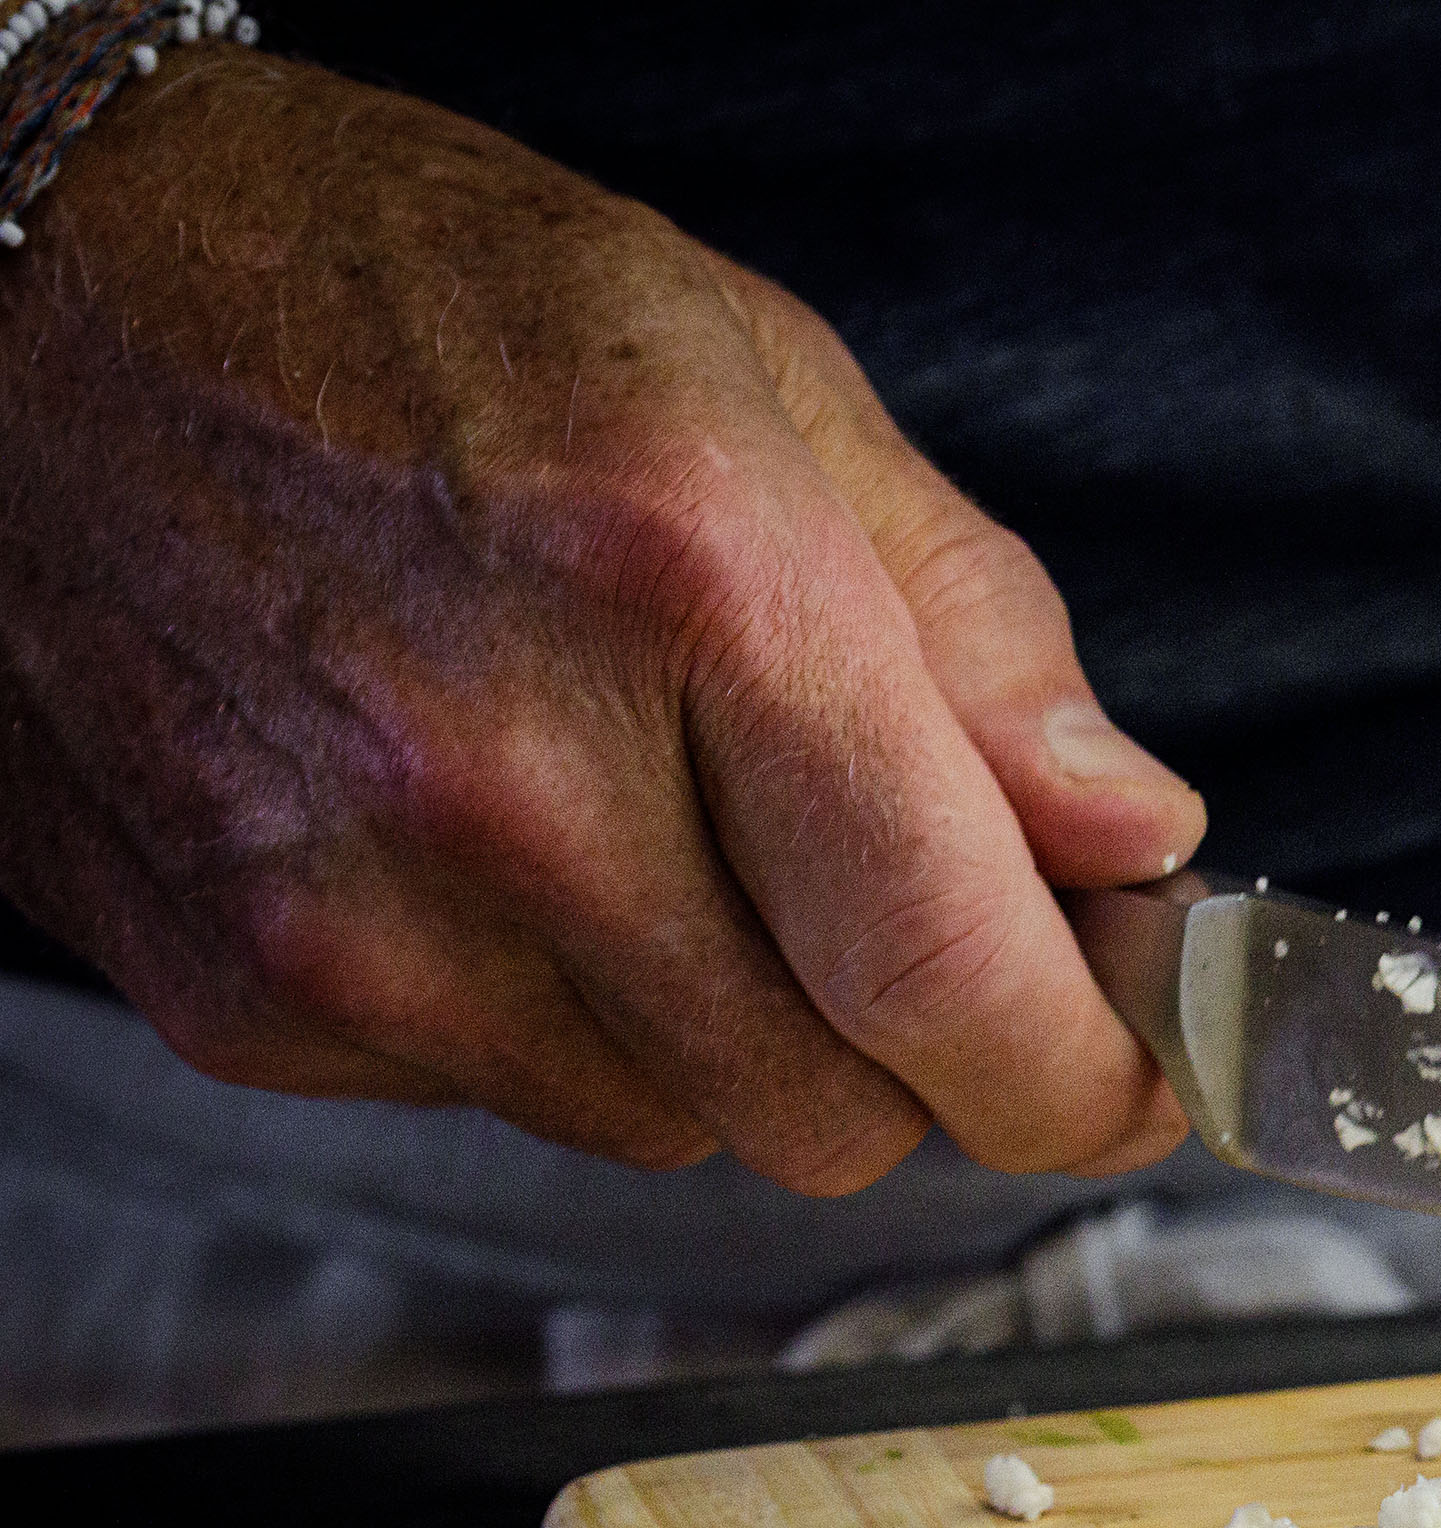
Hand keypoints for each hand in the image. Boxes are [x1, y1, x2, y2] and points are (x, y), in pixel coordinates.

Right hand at [0, 50, 1202, 1189]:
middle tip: (892, 914)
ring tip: (649, 819)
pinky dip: (551, 1014)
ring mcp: (356, 907)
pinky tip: (489, 846)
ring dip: (726, 1029)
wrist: (31, 289)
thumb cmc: (403, 300)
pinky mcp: (242, 991)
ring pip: (681, 1127)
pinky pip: (505, 1100)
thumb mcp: (763, 385)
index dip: (1084, 1074)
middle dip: (909, 1043)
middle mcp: (512, 775)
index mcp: (692, 585)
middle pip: (838, 1108)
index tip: (1133, 1077)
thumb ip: (980, 640)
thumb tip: (1131, 840)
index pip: (957, 971)